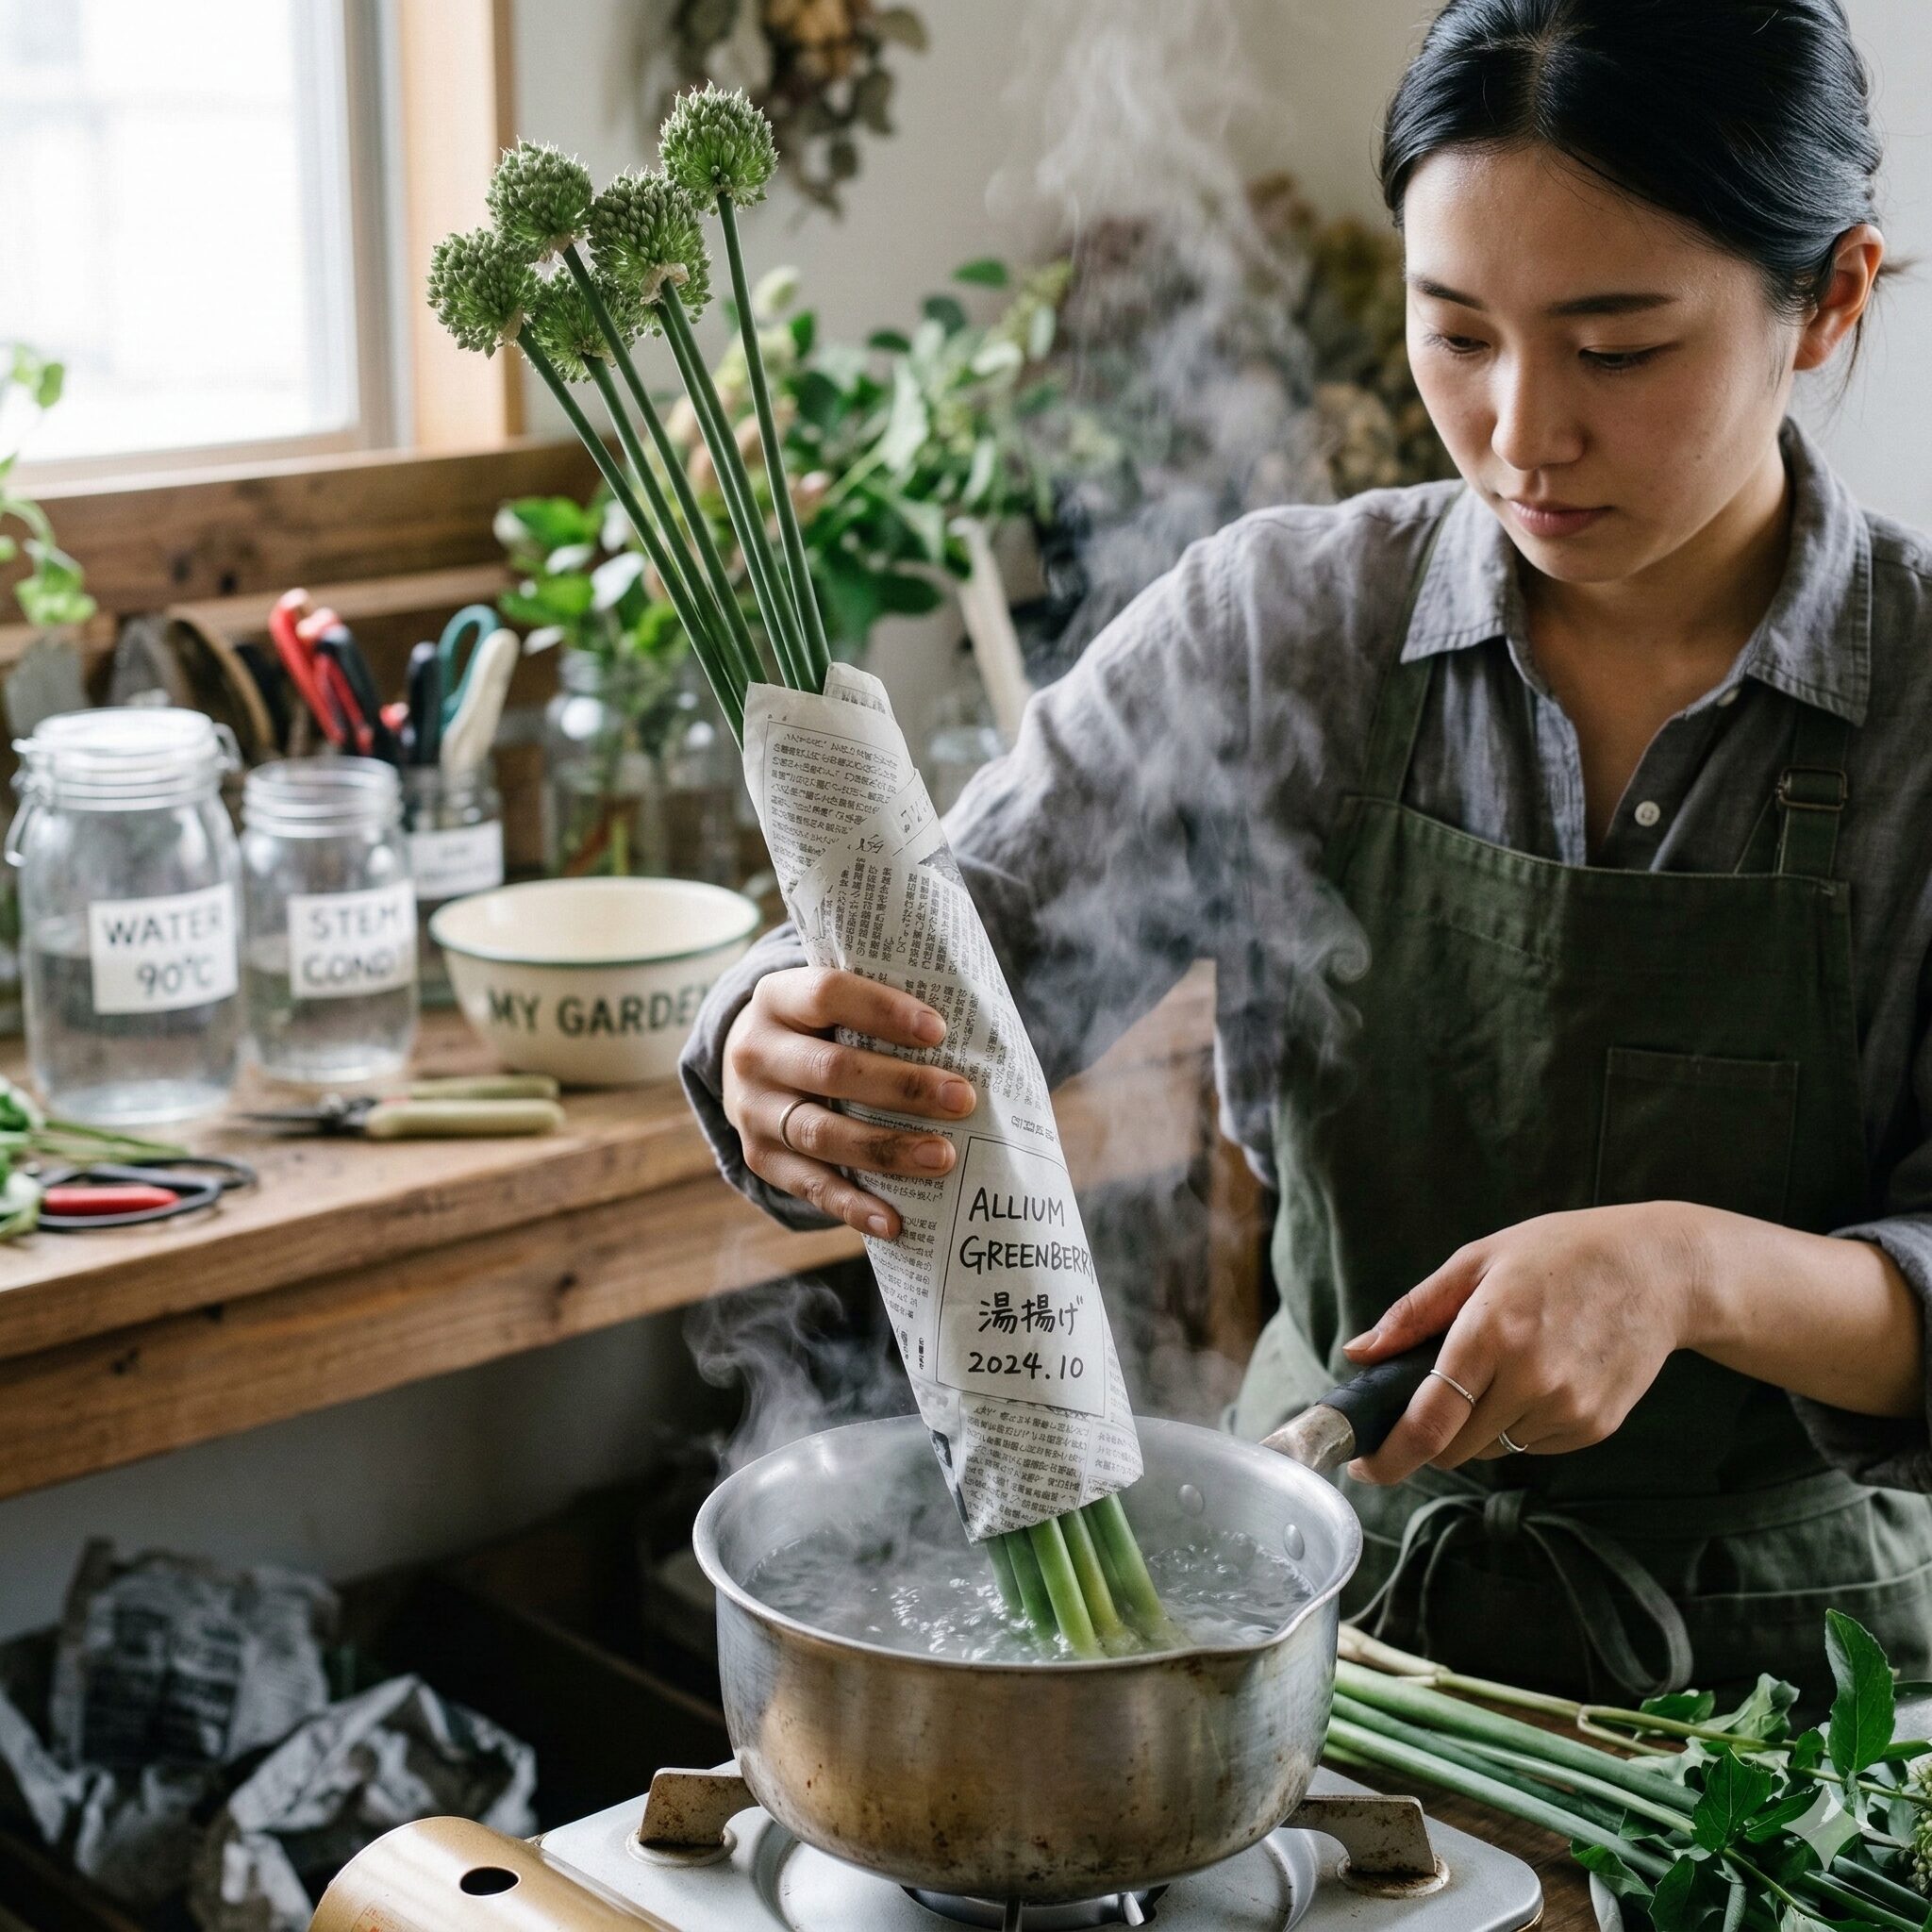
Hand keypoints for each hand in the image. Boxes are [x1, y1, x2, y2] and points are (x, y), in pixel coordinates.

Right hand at [721, 967, 976, 1237]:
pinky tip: (895, 1221)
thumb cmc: (820, 1029)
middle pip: (831, 1070)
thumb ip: (879, 1013)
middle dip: (902, 1087)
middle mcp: (755, 1052)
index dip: (883, 1011)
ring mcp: (752, 1110)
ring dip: (886, 1149)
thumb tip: (973, 1039)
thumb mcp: (831, 1006)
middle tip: (962, 1099)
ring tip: (943, 1157)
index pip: (828, 995)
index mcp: (778, 998)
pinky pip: (809, 1186)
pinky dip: (853, 1206)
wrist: (748, 1066)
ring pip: (821, 1133)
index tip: (939, 1031)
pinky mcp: (760, 1157)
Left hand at [1342, 1204, 1711, 1484]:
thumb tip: (1359, 1353)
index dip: (1389, 1456)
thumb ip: (1413, 1313)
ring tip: (1499, 1368)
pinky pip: (1531, 1445)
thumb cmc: (1561, 1254)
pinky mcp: (1594, 1428)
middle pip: (1454, 1448)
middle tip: (1425, 1402)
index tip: (1362, 1466)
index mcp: (1490, 1333)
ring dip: (1475, 1427)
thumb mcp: (1478, 1261)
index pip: (1428, 1422)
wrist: (1659, 1271)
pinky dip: (1517, 1423)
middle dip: (1428, 1436)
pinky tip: (1538, 1376)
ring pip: (1491, 1449)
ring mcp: (1568, 1409)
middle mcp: (1530, 1380)